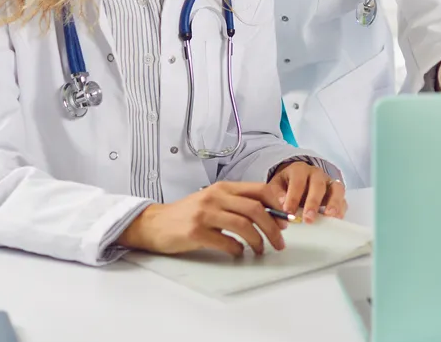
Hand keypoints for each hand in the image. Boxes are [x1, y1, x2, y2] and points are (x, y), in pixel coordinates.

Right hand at [116, 180, 286, 257]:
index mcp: (224, 187)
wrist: (155, 223)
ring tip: (259, 250)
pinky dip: (236, 250)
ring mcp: (205, 213)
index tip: (286, 221)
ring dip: (257, 241)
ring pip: (244, 225)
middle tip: (279, 243)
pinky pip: (225, 242)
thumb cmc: (188, 213)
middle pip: (256, 209)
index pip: (260, 190)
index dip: (278, 206)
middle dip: (273, 228)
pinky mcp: (195, 231)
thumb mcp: (214, 201)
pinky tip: (237, 253)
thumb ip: (237, 204)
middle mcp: (216, 197)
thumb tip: (270, 216)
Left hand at [269, 161, 346, 222]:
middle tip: (308, 219)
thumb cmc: (284, 186)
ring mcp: (329, 182)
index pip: (297, 181)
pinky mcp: (336, 193)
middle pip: (318, 185)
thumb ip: (276, 195)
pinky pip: (343, 199)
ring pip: (336, 188)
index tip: (289, 213)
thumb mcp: (275, 187)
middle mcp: (316, 173)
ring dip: (333, 203)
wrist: (294, 181)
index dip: (293, 197)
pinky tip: (336, 219)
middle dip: (313, 202)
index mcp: (299, 170)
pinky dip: (341, 209)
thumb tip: (283, 206)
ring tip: (329, 216)